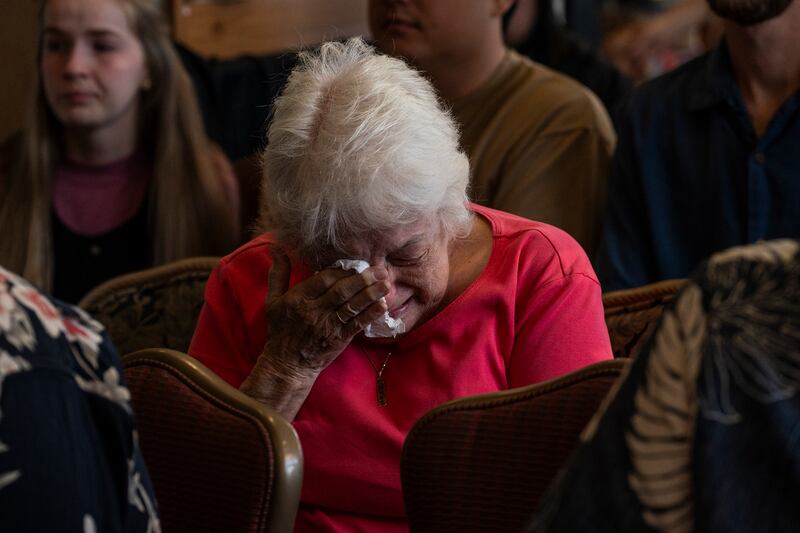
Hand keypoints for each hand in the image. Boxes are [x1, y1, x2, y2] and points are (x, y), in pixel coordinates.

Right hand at [262, 247, 389, 377]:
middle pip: (341, 292)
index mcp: (298, 300)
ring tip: (386, 284)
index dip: (342, 271)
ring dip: (371, 295)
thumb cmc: (280, 330)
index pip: (323, 280)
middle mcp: (314, 312)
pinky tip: (382, 305)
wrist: (287, 364)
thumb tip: (277, 247)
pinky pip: (356, 325)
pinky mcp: (338, 340)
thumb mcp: (272, 301)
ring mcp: (327, 327)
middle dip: (362, 279)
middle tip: (380, 269)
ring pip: (351, 307)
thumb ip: (278, 273)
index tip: (356, 264)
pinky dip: (370, 315)